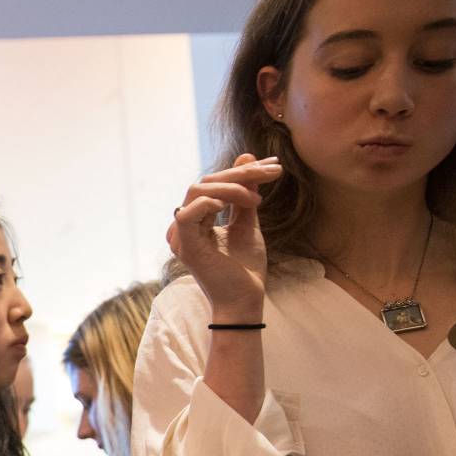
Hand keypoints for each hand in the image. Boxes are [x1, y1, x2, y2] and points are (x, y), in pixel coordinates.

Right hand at [167, 154, 280, 319]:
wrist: (245, 300)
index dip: (242, 171)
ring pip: (197, 191)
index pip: (213, 183)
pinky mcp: (185, 246)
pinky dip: (211, 202)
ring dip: (231, 186)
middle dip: (241, 174)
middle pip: (205, 182)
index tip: (273, 167)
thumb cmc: (244, 268)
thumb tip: (247, 155)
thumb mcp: (249, 222)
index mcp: (196, 219)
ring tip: (257, 198)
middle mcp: (184, 224)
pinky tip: (238, 203)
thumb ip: (245, 193)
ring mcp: (182, 235)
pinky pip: (188, 213)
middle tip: (272, 172)